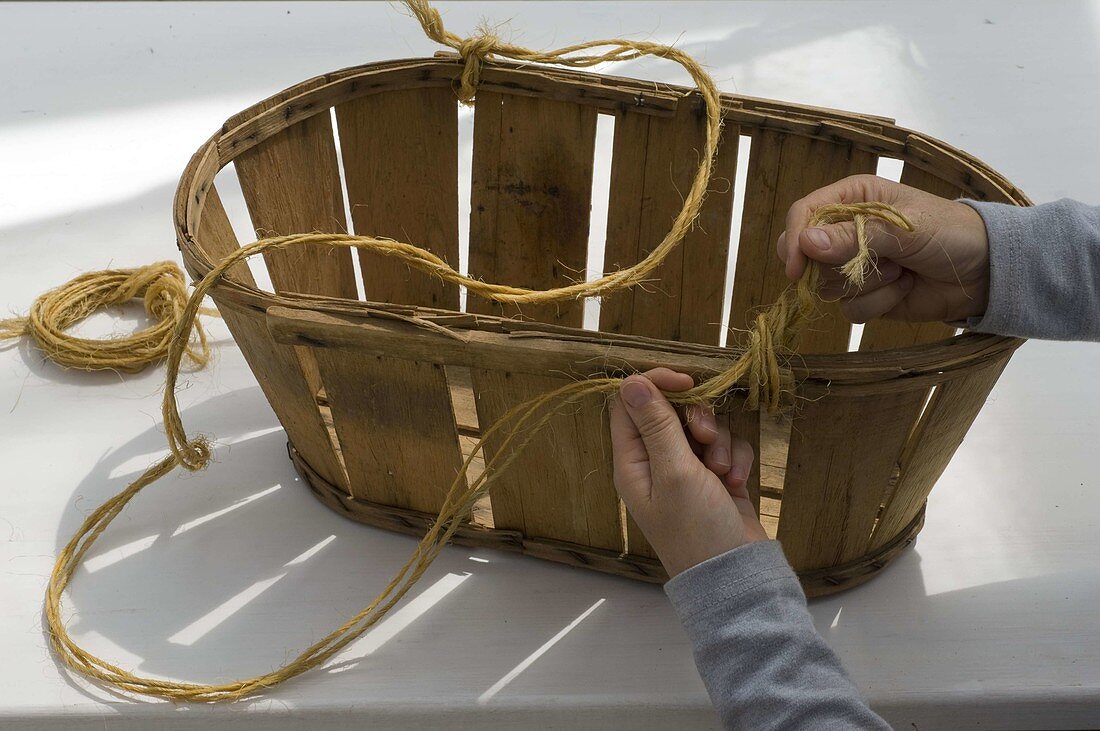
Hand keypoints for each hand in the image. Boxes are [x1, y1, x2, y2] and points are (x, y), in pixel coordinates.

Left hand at [609, 368, 767, 577]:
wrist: (737, 576)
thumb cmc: (697, 529)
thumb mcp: (675, 472)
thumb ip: (656, 424)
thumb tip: (631, 380)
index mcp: (632, 461)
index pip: (630, 403)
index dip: (656, 385)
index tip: (687, 382)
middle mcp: (654, 462)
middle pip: (670, 410)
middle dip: (696, 418)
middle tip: (706, 437)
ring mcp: (686, 470)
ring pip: (702, 426)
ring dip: (719, 442)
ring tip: (722, 472)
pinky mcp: (715, 476)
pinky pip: (725, 445)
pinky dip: (734, 457)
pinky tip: (736, 482)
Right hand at [777, 174, 990, 322]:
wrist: (985, 272)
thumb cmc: (951, 233)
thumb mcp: (904, 229)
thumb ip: (854, 235)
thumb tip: (806, 243)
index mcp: (853, 199)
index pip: (805, 214)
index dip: (795, 239)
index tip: (797, 268)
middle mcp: (847, 230)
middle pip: (807, 255)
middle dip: (837, 266)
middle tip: (872, 263)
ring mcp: (853, 265)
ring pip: (827, 286)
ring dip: (867, 283)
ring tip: (901, 270)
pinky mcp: (865, 295)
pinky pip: (849, 308)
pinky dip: (879, 303)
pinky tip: (904, 287)